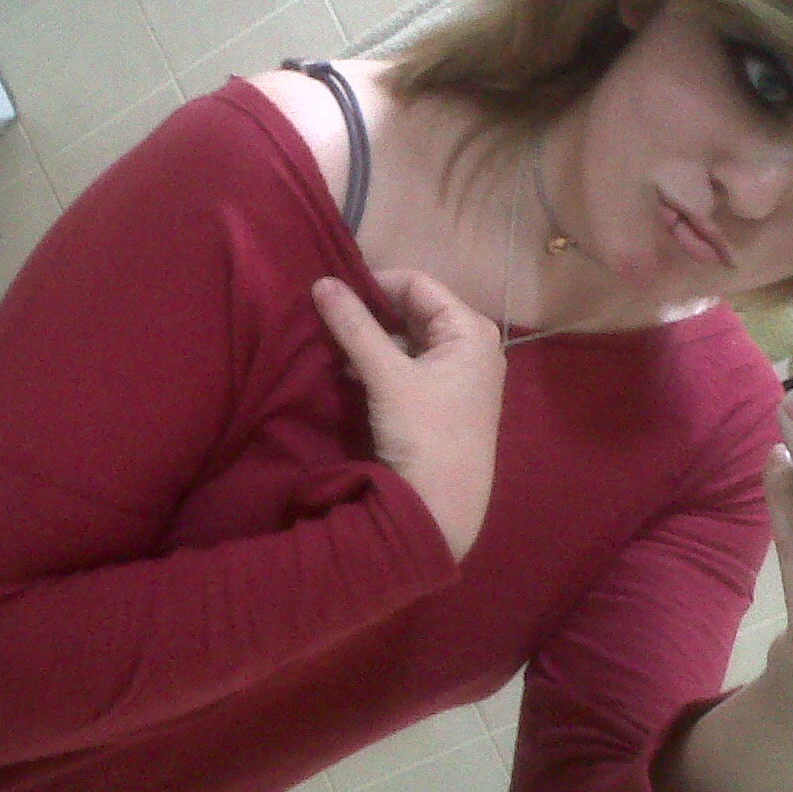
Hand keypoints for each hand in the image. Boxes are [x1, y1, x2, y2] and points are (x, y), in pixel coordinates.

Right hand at [312, 270, 506, 560]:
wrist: (442, 509)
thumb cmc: (424, 434)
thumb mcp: (387, 376)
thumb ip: (354, 326)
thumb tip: (321, 282)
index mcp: (470, 330)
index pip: (417, 284)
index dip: (373, 283)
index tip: (331, 293)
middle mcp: (471, 346)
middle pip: (412, 311)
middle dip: (370, 314)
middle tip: (326, 318)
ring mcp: (459, 375)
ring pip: (407, 341)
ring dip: (370, 342)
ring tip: (331, 347)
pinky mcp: (443, 401)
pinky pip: (408, 367)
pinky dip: (379, 365)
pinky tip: (348, 373)